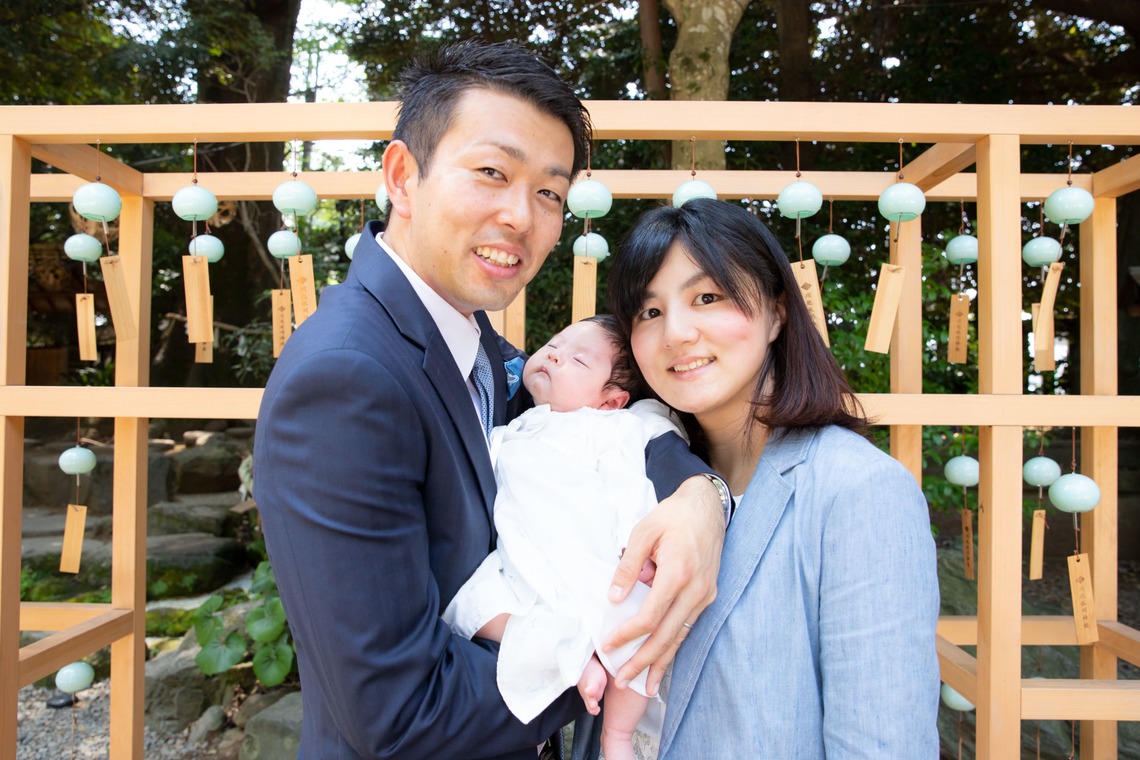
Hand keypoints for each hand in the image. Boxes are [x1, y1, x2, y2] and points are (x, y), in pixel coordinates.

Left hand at [602, 475, 723, 694]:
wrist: (707, 508)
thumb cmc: (672, 517)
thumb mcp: (643, 533)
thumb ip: (628, 567)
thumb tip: (614, 598)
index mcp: (678, 572)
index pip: (650, 616)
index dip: (628, 634)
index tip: (608, 645)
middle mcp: (695, 590)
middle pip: (667, 635)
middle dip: (643, 661)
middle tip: (622, 680)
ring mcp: (705, 595)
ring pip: (680, 636)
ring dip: (661, 662)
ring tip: (643, 685)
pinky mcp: (708, 596)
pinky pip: (688, 627)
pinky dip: (674, 646)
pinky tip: (663, 662)